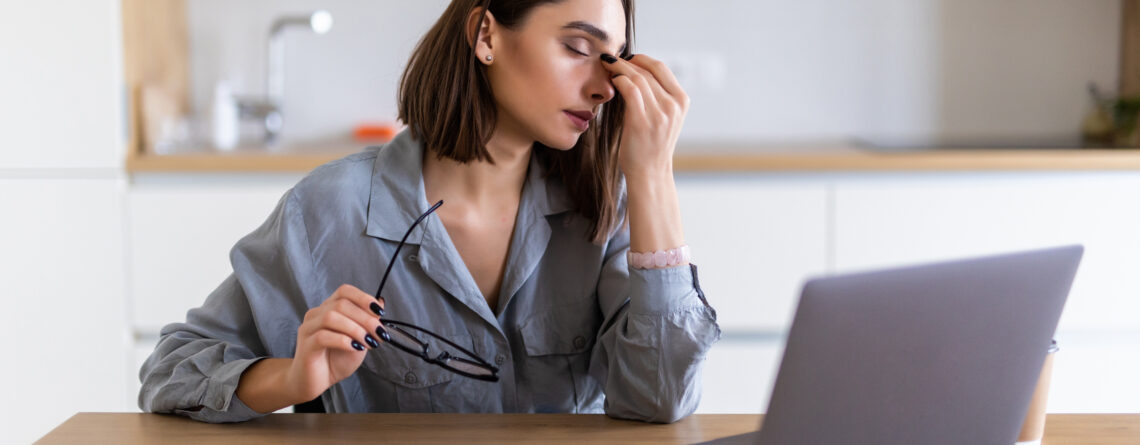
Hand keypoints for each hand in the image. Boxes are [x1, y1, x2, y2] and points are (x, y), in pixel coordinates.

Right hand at [285, 284, 386, 401]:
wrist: (318, 384)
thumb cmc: (336, 361)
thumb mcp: (359, 339)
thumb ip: (367, 321)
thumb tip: (380, 303)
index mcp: (329, 309)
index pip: (344, 291)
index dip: (363, 298)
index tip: (379, 312)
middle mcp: (316, 315)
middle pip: (341, 304)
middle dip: (365, 318)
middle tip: (378, 333)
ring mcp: (308, 329)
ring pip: (331, 317)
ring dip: (355, 329)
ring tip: (368, 342)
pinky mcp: (306, 345)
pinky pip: (323, 336)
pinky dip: (343, 340)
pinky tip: (354, 348)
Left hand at [600, 53, 689, 180]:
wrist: (649, 173)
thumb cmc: (651, 145)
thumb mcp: (665, 117)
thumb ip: (658, 96)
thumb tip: (637, 72)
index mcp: (682, 101)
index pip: (661, 68)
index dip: (642, 59)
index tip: (627, 58)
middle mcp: (673, 106)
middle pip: (648, 71)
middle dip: (627, 61)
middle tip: (610, 59)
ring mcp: (659, 114)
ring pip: (637, 78)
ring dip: (619, 68)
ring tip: (607, 66)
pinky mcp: (642, 121)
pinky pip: (629, 90)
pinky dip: (618, 80)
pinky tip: (611, 80)